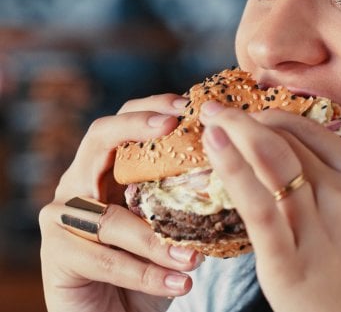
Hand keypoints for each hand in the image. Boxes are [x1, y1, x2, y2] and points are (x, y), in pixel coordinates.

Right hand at [39, 94, 204, 311]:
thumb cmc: (152, 264)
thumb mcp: (172, 222)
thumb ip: (187, 194)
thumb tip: (236, 165)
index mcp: (107, 169)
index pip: (124, 121)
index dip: (151, 107)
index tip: (187, 105)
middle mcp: (79, 184)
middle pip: (99, 139)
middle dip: (136, 128)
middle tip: (174, 127)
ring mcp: (62, 217)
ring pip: (110, 217)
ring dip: (156, 239)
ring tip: (195, 256)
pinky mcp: (56, 254)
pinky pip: (106, 259)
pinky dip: (147, 274)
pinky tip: (181, 283)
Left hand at [199, 103, 340, 311]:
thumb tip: (312, 172)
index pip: (311, 132)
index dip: (274, 118)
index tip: (251, 116)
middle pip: (286, 141)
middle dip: (246, 120)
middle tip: (217, 111)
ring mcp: (319, 227)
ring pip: (271, 160)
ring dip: (234, 131)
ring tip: (208, 117)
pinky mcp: (291, 264)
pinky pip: (259, 206)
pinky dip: (234, 170)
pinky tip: (216, 147)